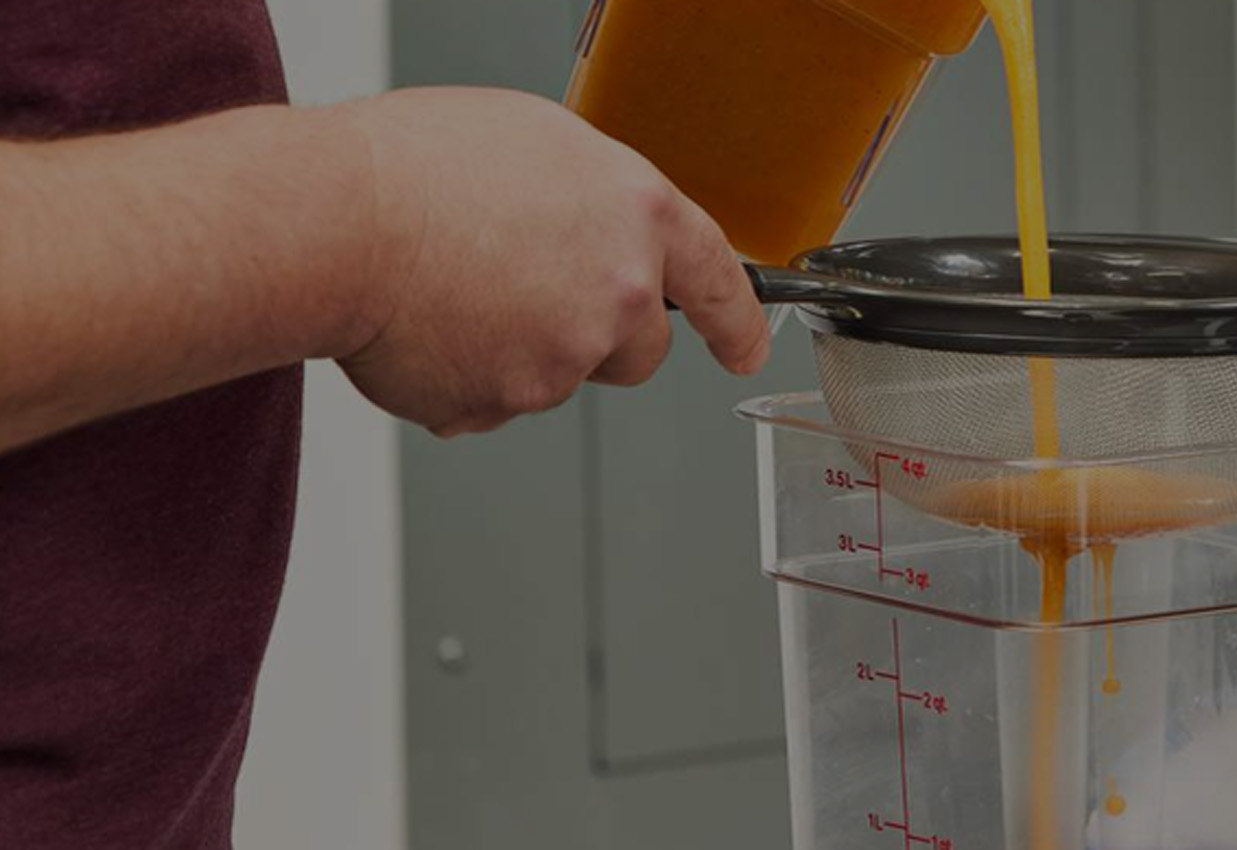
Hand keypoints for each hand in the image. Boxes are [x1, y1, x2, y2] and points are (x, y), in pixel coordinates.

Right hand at [330, 87, 768, 436]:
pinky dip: (464, 375)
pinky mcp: (505, 403)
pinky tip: (427, 325)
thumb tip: (598, 234)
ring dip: (519, 349)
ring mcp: (565, 358)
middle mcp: (618, 294)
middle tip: (528, 295)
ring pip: (559, 376)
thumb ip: (594, 201)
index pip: (719, 281)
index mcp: (638, 216)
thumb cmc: (417, 166)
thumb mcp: (538, 144)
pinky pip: (493, 402)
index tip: (746, 350)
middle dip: (600, 338)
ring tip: (453, 288)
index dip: (739, 323)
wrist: (336, 222)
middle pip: (640, 352)